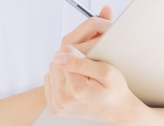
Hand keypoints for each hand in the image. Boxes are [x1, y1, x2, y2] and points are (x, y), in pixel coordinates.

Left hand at [43, 6, 147, 124]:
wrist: (114, 110)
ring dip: (63, 70)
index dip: (75, 53)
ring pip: (51, 72)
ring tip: (80, 77)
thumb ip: (82, 62)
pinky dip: (60, 80)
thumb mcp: (106, 71)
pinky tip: (73, 84)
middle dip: (68, 61)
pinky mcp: (54, 107)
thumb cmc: (113, 91)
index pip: (62, 56)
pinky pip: (49, 82)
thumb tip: (59, 57)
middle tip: (85, 70)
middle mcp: (63, 99)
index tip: (87, 60)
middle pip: (55, 63)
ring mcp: (57, 105)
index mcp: (76, 89)